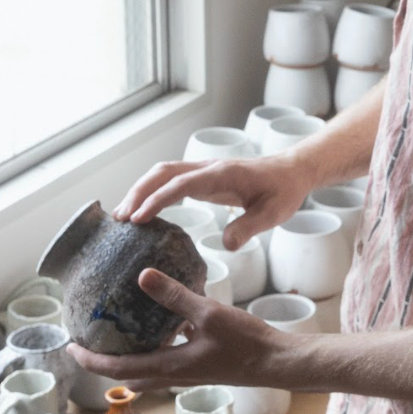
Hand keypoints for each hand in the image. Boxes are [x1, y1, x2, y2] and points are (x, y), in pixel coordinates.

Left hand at [67, 269, 287, 391]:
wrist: (275, 362)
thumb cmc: (245, 342)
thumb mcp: (207, 313)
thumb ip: (175, 295)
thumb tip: (142, 275)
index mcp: (167, 367)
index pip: (116, 369)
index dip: (90, 359)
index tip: (70, 346)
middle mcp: (171, 376)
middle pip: (125, 375)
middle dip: (102, 360)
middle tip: (86, 341)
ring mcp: (185, 374)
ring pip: (144, 371)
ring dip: (125, 358)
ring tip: (116, 332)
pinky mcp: (198, 367)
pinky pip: (163, 362)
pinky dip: (150, 349)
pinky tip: (160, 325)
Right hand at [113, 152, 312, 247]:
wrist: (292, 171)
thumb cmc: (283, 191)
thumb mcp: (273, 213)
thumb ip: (249, 227)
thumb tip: (226, 245)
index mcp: (221, 175)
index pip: (181, 184)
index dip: (157, 199)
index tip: (137, 217)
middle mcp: (208, 168)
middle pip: (163, 172)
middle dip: (139, 192)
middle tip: (120, 218)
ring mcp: (204, 170)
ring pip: (164, 173)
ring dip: (141, 189)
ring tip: (123, 215)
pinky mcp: (204, 176)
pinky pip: (172, 179)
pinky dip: (153, 190)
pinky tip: (144, 209)